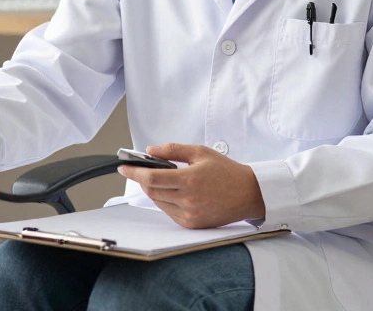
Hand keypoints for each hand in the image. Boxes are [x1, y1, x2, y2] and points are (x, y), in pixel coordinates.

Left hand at [117, 143, 265, 229]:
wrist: (249, 194)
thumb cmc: (227, 171)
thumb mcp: (200, 152)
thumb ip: (173, 150)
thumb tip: (151, 150)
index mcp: (189, 179)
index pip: (152, 178)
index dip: (134, 173)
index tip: (123, 167)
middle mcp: (188, 200)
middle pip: (152, 192)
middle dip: (142, 180)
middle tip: (140, 170)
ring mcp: (190, 214)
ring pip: (159, 202)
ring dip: (154, 190)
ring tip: (160, 179)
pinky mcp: (192, 224)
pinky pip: (169, 212)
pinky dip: (165, 201)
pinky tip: (173, 192)